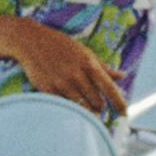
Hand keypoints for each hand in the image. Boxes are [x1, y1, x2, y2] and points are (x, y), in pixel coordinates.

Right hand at [0, 16, 125, 116]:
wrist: (30, 41)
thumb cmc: (60, 45)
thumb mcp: (84, 51)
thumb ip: (103, 67)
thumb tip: (122, 76)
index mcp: (88, 63)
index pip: (109, 87)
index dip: (119, 103)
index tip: (125, 113)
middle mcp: (76, 74)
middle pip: (97, 101)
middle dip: (100, 107)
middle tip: (99, 107)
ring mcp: (61, 83)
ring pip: (82, 107)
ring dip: (87, 111)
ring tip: (88, 109)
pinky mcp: (48, 89)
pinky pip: (65, 106)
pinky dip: (71, 108)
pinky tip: (71, 106)